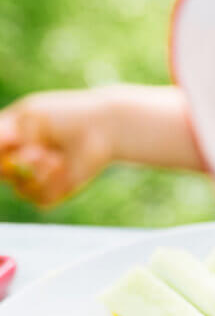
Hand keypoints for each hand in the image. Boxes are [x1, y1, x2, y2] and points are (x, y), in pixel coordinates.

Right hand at [0, 90, 116, 205]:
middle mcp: (20, 162)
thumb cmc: (67, 116)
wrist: (103, 128)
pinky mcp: (57, 191)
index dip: (3, 157)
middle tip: (39, 151)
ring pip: (21, 189)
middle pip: (5, 175)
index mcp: (8, 142)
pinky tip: (64, 167)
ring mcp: (38, 178)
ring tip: (55, 157)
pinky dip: (53, 184)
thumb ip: (1, 131)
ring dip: (38, 172)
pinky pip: (42, 199)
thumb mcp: (29, 116)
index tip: (15, 144)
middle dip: (17, 165)